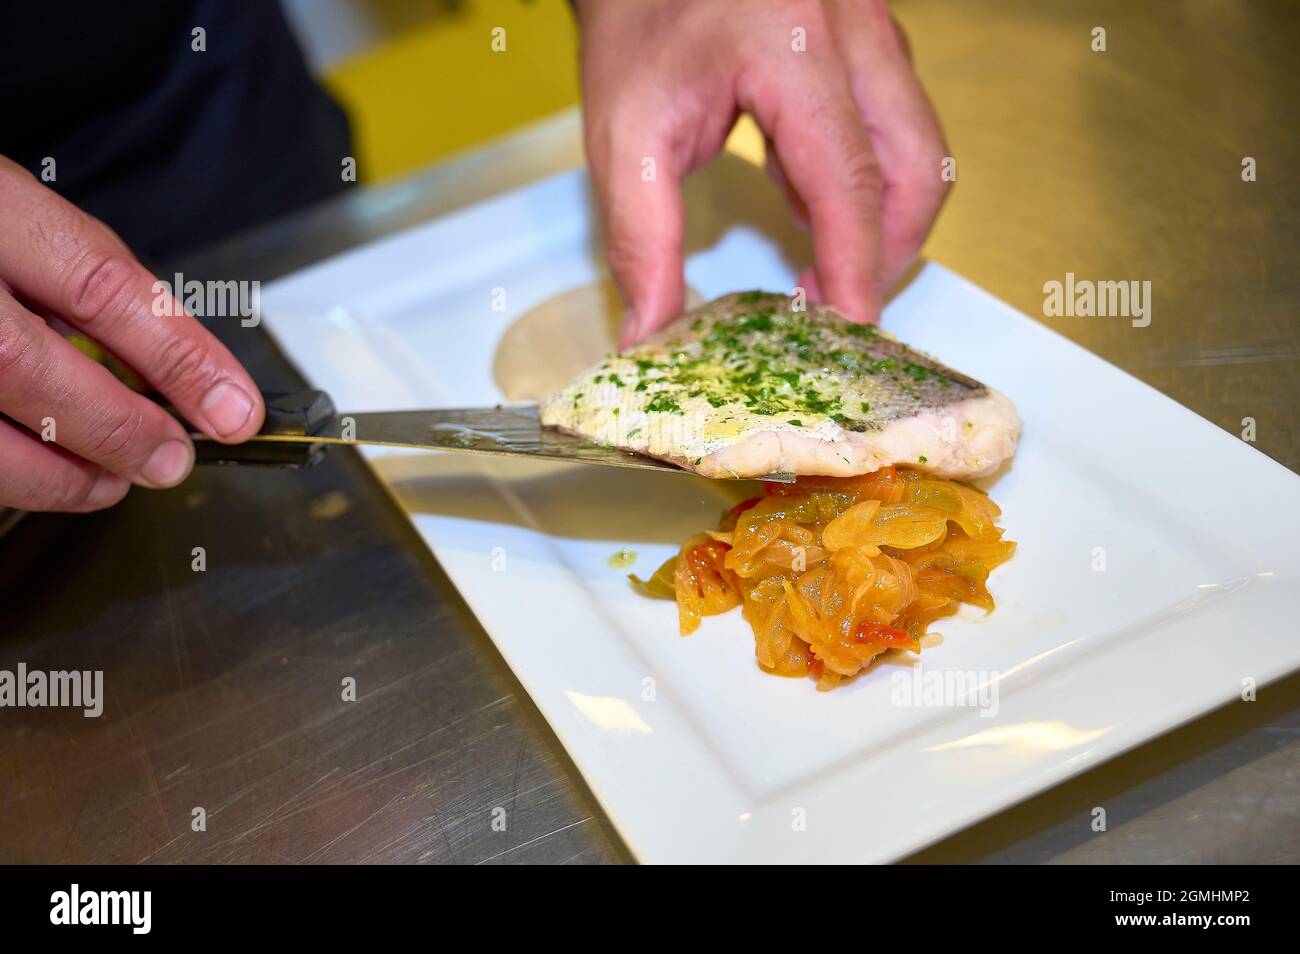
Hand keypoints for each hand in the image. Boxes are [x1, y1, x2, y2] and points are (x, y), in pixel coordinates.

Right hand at [0, 157, 264, 511]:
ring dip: (60, 474)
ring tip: (112, 480)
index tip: (234, 409)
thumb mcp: (28, 221)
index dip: (177, 356)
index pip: (97, 284)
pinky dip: (12, 474)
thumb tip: (181, 376)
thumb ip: (95, 289)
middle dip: (116, 429)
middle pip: (21, 366)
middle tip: (171, 461)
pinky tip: (46, 473)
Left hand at [576, 0, 948, 344]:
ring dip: (879, 217)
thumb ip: (641, 239)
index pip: (848, 176)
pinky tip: (801, 196)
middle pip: (916, 163)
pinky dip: (865, 179)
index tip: (852, 329)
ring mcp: (871, 27)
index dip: (856, 264)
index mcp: (791, 43)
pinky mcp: (869, 39)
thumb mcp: (622, 135)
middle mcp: (853, 28)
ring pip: (918, 145)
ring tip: (813, 260)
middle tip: (833, 306)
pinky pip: (896, 123)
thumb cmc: (636, 24)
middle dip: (886, 249)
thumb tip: (652, 334)